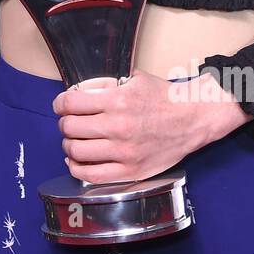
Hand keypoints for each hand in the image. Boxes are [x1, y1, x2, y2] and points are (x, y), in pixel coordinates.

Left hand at [51, 70, 241, 183]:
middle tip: (69, 122)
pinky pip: (91, 175)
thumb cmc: (163, 98)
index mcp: (117, 100)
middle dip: (64, 124)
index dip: (59, 104)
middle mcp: (118, 126)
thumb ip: (106, 84)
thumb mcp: (134, 79)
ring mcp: (124, 151)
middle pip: (69, 128)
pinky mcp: (131, 171)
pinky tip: (76, 160)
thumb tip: (79, 92)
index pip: (70, 104)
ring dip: (69, 145)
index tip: (60, 106)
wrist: (193, 118)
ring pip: (76, 151)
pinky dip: (76, 168)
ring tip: (73, 141)